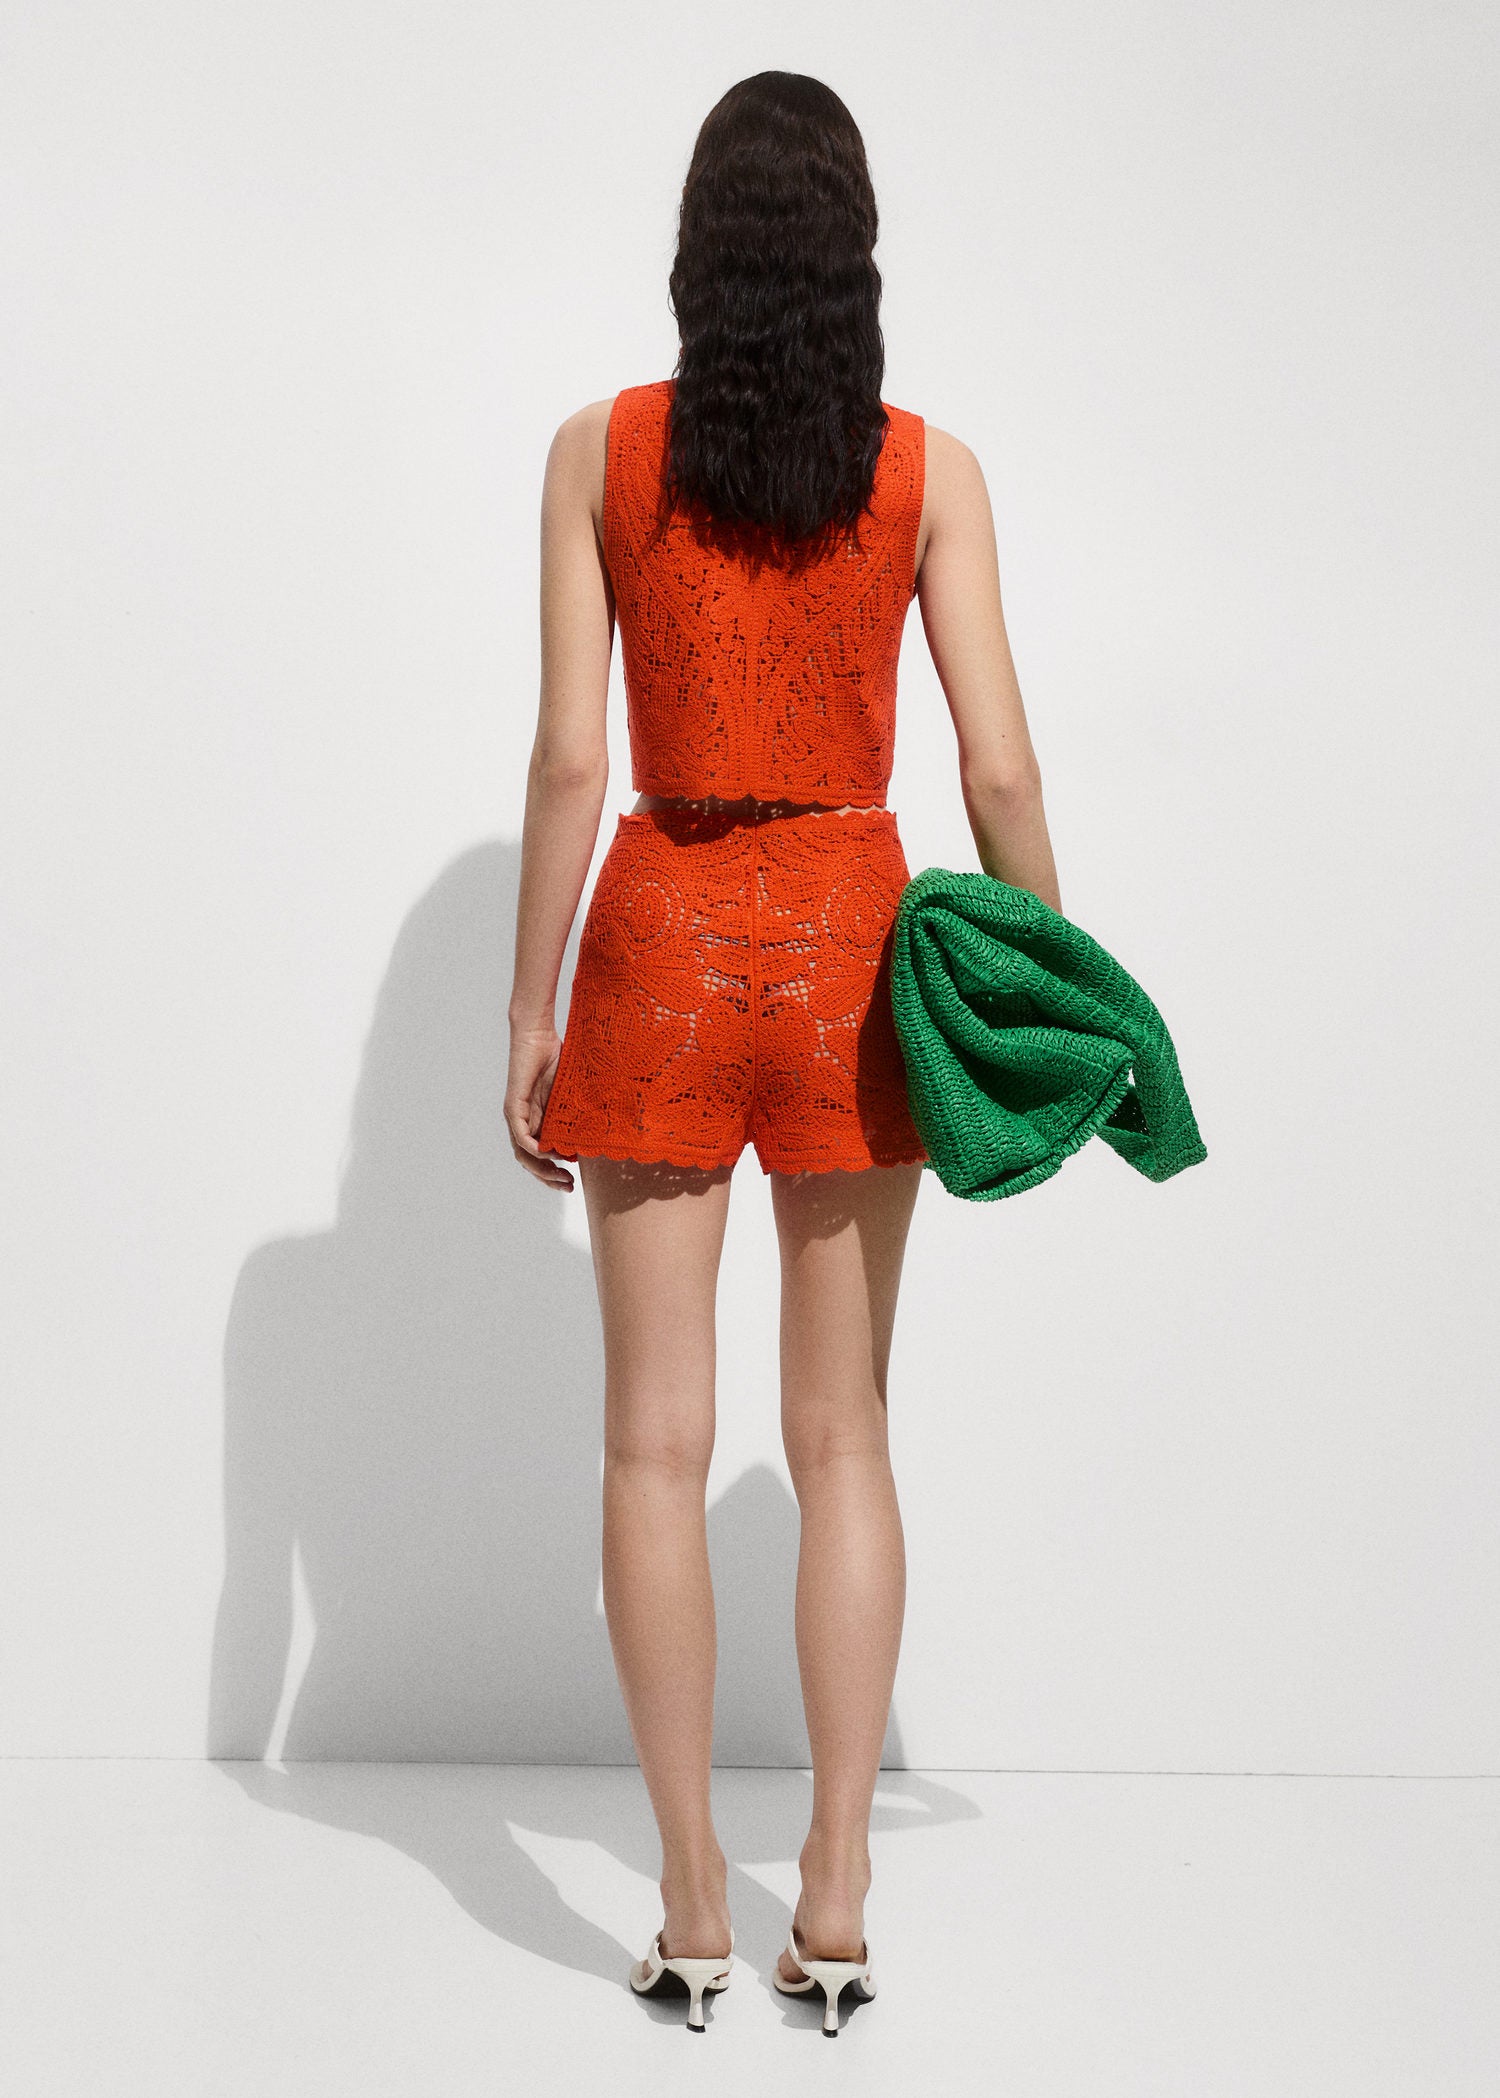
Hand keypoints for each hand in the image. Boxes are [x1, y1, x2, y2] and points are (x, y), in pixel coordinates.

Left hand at [505, 1022, 575, 1189]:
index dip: (555, 1172)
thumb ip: (584, 1111)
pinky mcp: (513, 1107)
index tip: (575, 1181)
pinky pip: (521, 1136)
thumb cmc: (558, 1057)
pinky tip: (548, 1155)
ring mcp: (517, 1116)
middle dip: (550, 1178)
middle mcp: (525, 1122)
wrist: (537, 1035)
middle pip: (531, 1162)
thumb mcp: (576, 1092)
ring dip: (542, 1170)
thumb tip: (611, 1126)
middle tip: (569, 1187)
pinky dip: (533, 1149)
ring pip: (524, 1155)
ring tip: (561, 1178)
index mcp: (540, 1121)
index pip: (542, 1156)